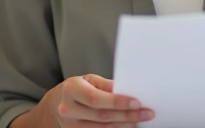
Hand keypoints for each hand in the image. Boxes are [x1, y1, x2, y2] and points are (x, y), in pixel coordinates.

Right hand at [35, 74, 155, 127]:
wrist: (58, 104)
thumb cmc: (77, 89)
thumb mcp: (89, 80)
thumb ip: (107, 86)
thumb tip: (127, 91)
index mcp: (71, 89)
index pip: (96, 98)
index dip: (117, 102)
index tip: (137, 103)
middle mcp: (68, 109)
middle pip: (102, 116)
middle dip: (127, 115)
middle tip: (146, 113)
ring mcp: (70, 125)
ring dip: (124, 125)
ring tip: (139, 120)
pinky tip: (127, 126)